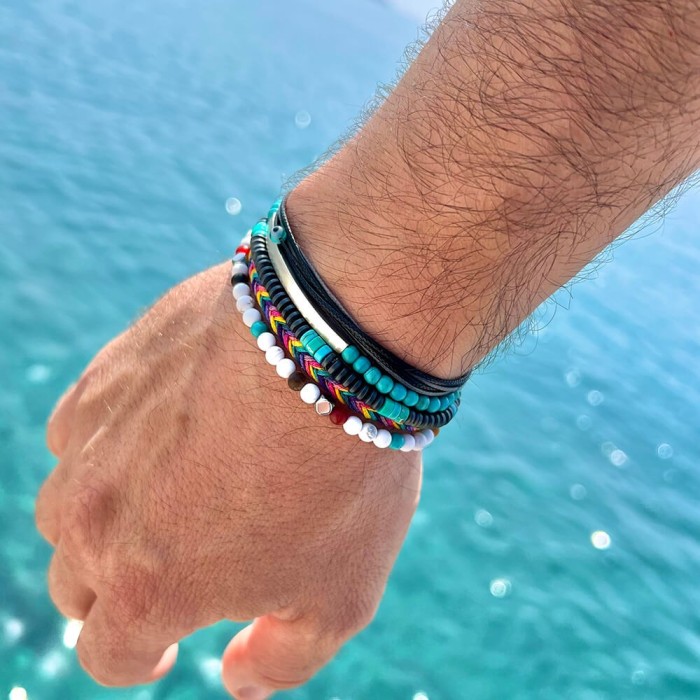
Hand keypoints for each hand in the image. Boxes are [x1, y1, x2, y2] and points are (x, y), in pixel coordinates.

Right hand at [35, 263, 420, 698]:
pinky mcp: (108, 378)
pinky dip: (104, 447)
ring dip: (101, 518)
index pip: (108, 653)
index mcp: (148, 588)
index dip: (137, 658)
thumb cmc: (345, 474)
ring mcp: (95, 441)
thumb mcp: (342, 596)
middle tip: (166, 568)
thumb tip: (236, 680)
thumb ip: (281, 659)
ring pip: (65, 506)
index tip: (163, 646)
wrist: (333, 348)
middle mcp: (98, 519)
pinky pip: (79, 431)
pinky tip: (155, 434)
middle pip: (75, 582)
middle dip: (117, 590)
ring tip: (157, 500)